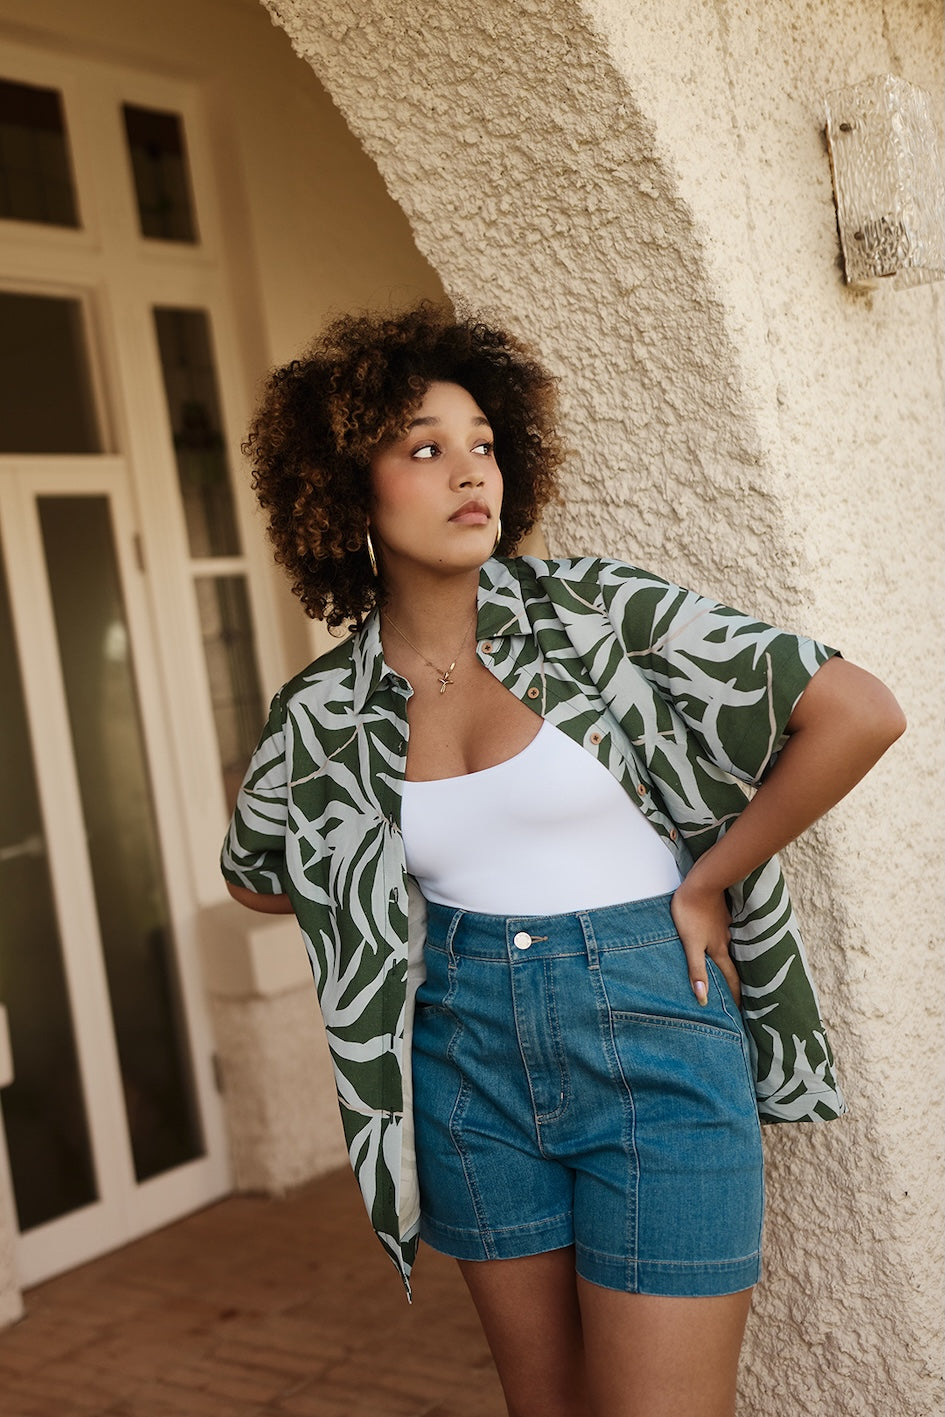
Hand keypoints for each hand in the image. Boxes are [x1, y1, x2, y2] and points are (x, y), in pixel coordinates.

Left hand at [670, 878, 739, 1006]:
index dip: (736, 995)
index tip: (742, 1011)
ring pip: (730, 948)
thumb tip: (703, 998)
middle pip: (733, 964)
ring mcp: (724, 926)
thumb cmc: (691, 913)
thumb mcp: (691, 944)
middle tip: (741, 995)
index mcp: (718, 950)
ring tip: (730, 970)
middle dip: (737, 981)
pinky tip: (721, 940)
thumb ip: (697, 969)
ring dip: (730, 960)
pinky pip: (724, 933)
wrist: (701, 882)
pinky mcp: (721, 914)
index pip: (730, 978)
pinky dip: (725, 942)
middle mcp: (725, 940)